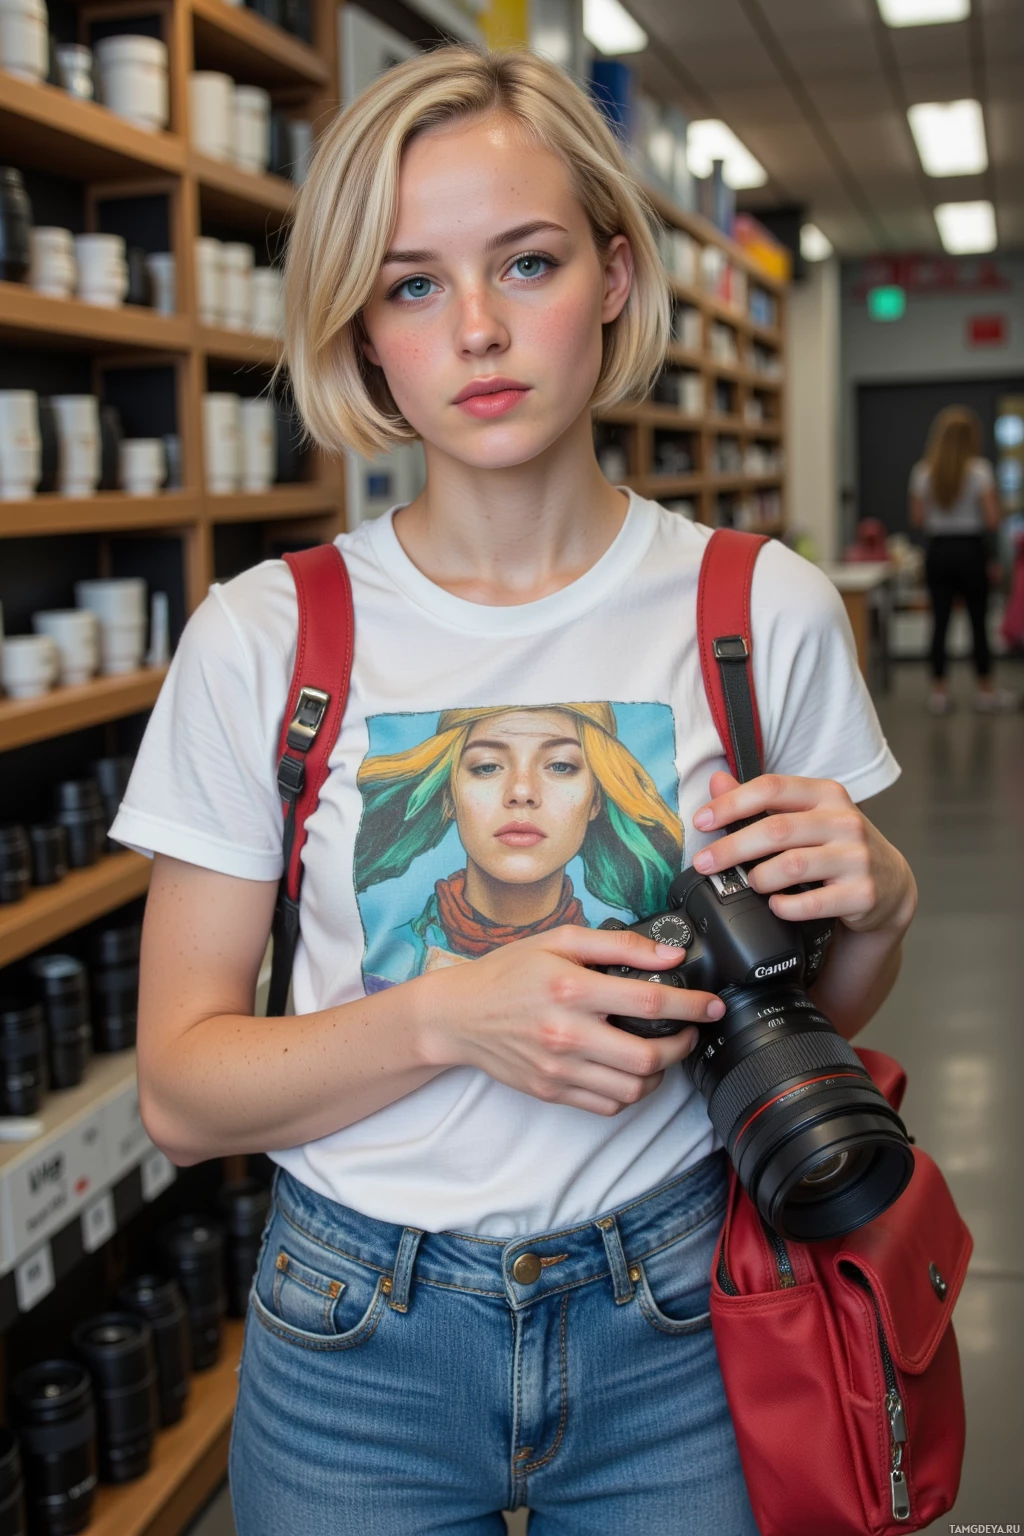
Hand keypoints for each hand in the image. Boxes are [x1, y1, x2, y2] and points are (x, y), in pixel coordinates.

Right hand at [414, 925, 724, 1116]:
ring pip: (632, 1090)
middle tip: (690, 1032)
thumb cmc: (509, 972)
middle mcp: (567, 1033)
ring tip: (661, 1053)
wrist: (458, 1015)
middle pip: (648, 1057)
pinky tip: (629, 1071)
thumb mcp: (560, 941)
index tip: (712, 1006)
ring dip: (659, 1074)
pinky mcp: (551, 1091)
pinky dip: (629, 1093)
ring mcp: (558, 1068)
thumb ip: (619, 945)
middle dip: (683, 1046)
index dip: (691, 1006)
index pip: (648, 1002)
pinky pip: (607, 1106)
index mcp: (571, 989)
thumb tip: (669, 956)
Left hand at [691, 771, 916, 936]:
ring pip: (792, 865)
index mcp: (826, 794)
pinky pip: (812, 902)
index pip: (771, 788)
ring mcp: (857, 857)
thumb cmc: (837, 845)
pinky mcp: (862, 893)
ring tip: (750, 884)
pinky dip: (785, 907)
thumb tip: (716, 781)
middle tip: (704, 864)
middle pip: (776, 829)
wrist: (890, 884)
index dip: (731, 804)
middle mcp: (844, 821)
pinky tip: (776, 906)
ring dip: (759, 878)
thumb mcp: (806, 815)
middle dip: (731, 848)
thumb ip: (761, 800)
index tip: (701, 821)